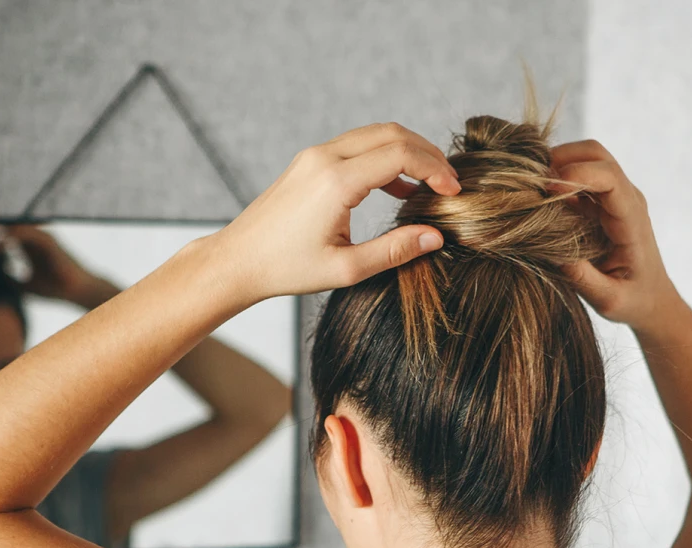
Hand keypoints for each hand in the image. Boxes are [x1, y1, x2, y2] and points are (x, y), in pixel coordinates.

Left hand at [0, 223, 113, 307]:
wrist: (76, 292)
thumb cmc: (55, 289)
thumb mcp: (26, 286)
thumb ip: (11, 279)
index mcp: (30, 251)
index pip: (7, 238)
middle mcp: (35, 243)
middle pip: (11, 229)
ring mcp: (42, 240)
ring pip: (19, 228)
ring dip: (3, 231)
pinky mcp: (49, 242)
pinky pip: (30, 233)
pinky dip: (16, 235)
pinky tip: (4, 241)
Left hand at [207, 122, 461, 300]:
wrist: (238, 260)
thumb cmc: (286, 269)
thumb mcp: (346, 269)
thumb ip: (394, 251)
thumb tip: (435, 237)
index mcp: (335, 182)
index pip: (400, 155)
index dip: (435, 170)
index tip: (454, 192)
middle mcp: (324, 158)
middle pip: (392, 134)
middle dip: (427, 154)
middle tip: (449, 182)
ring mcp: (314, 156)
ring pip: (374, 135)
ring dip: (407, 152)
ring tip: (430, 183)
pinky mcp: (309, 161)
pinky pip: (356, 146)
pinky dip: (383, 158)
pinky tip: (398, 189)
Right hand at [547, 139, 679, 331]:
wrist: (651, 299)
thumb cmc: (633, 300)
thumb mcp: (609, 300)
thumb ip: (585, 279)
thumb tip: (556, 254)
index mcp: (632, 220)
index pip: (609, 177)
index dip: (576, 174)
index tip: (546, 190)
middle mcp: (626, 199)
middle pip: (596, 154)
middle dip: (561, 158)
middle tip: (530, 182)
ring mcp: (613, 197)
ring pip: (585, 158)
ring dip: (555, 164)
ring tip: (530, 189)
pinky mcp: (599, 202)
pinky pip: (576, 176)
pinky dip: (554, 177)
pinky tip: (536, 198)